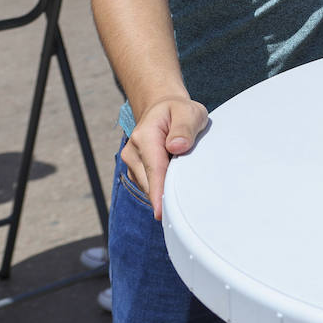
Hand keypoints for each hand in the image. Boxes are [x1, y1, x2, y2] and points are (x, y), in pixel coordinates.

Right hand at [121, 96, 208, 219]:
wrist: (161, 109)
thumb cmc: (177, 111)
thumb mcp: (188, 112)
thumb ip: (185, 128)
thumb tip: (177, 146)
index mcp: (145, 136)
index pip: (154, 169)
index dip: (159, 192)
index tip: (161, 213)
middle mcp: (133, 152)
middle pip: (151, 183)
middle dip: (168, 192)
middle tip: (190, 196)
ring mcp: (132, 163)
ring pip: (150, 187)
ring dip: (166, 187)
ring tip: (183, 172)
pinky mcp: (135, 172)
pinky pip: (150, 186)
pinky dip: (162, 186)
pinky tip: (174, 177)